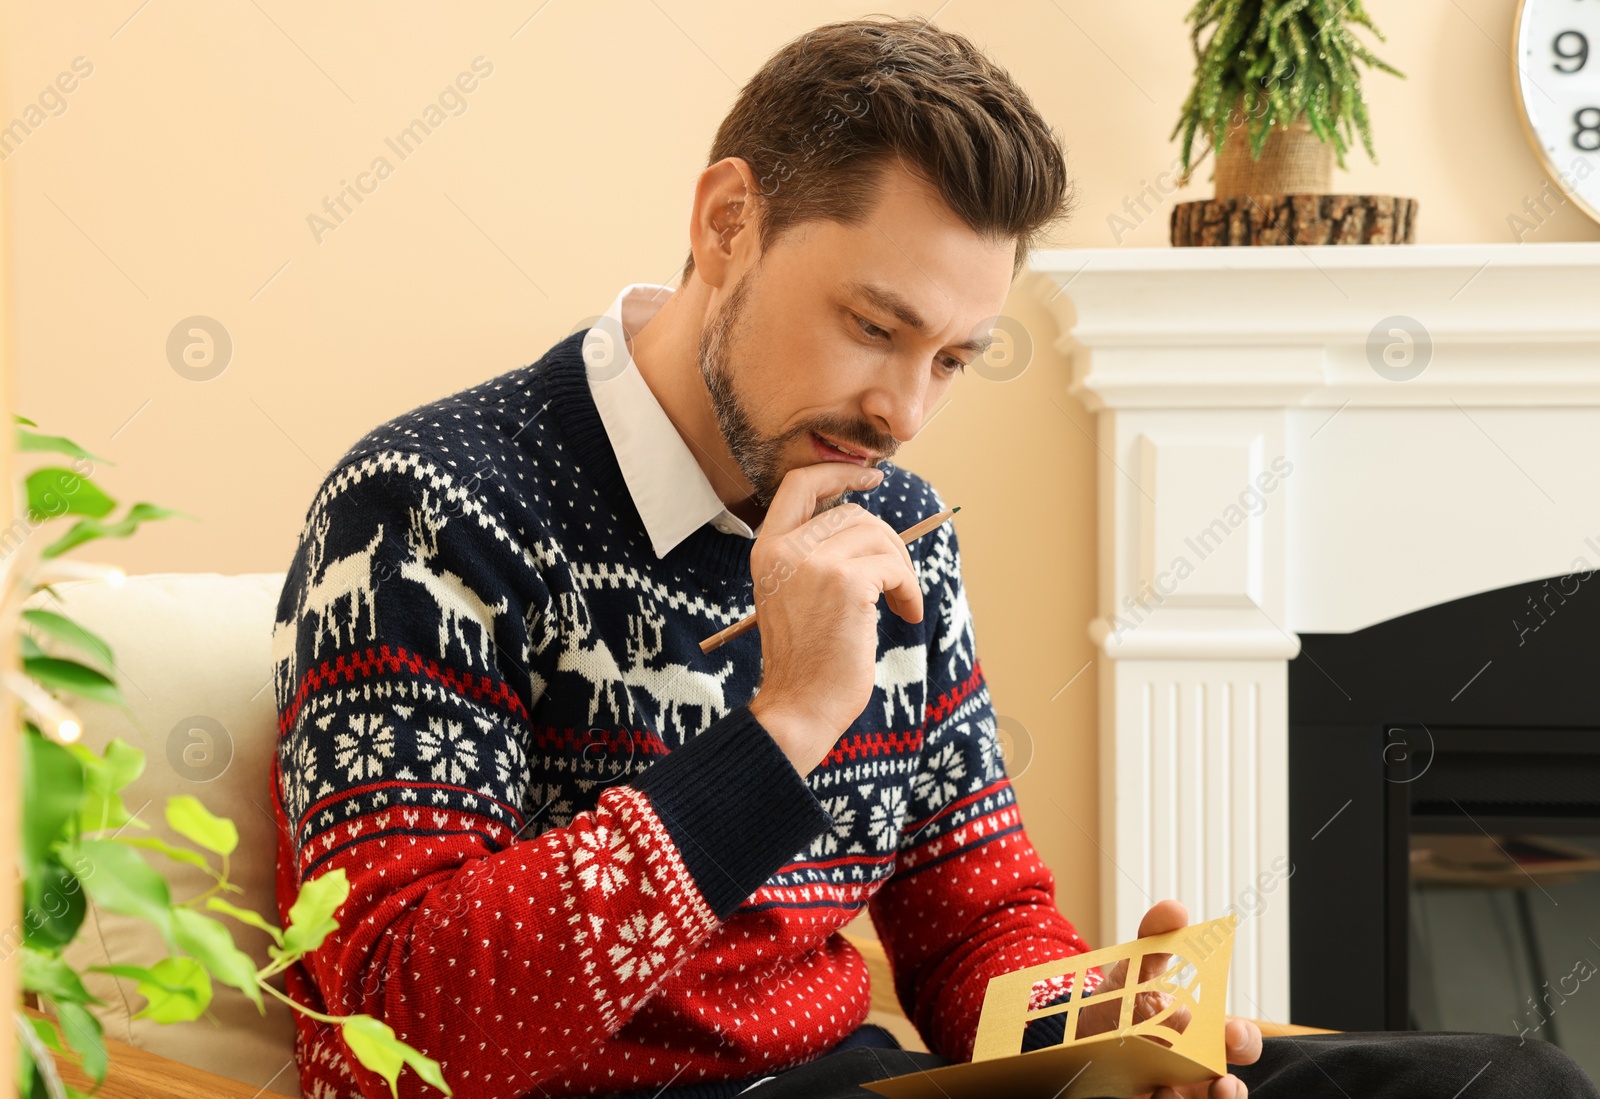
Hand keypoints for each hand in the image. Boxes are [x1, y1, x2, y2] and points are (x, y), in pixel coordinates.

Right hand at [746, 461, 922, 774]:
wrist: (799, 706)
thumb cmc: (805, 660)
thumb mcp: (795, 595)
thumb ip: (814, 556)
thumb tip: (867, 526)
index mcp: (767, 549)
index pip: (799, 484)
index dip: (839, 471)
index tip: (872, 477)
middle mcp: (785, 548)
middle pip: (853, 513)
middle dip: (887, 543)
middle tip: (897, 582)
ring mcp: (814, 562)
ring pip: (878, 537)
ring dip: (901, 570)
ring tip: (903, 603)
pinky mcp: (846, 582)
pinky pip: (893, 566)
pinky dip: (909, 589)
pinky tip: (906, 614)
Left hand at [1075, 899, 1261, 1098]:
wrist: (1076, 1034)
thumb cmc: (1121, 1003)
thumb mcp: (1134, 970)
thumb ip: (1155, 940)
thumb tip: (1175, 909)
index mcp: (1203, 1035)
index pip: (1239, 1043)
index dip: (1244, 1040)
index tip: (1233, 1033)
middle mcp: (1196, 1071)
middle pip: (1229, 1090)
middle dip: (1232, 1092)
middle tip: (1222, 1086)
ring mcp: (1173, 1094)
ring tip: (1171, 1095)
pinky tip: (1146, 1097)